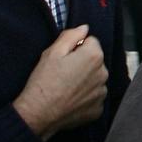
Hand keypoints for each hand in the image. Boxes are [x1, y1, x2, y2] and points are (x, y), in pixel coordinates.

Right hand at [13, 25, 107, 140]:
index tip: (64, 58)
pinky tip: (70, 99)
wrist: (38, 113)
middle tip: (63, 73)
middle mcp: (103, 73)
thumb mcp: (53, 52)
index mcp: (94, 56)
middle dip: (82, 63)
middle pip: (94, 61)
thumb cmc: (44, 81)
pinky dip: (85, 97)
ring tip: (66, 86)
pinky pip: (93, 96)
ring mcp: (102, 93)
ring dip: (85, 80)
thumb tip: (84, 28)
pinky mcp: (98, 109)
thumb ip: (71, 35)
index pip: (90, 42)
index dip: (75, 48)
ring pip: (95, 79)